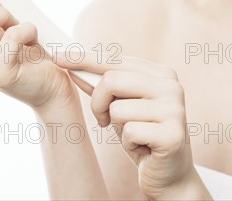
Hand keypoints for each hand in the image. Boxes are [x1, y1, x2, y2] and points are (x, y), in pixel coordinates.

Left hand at [55, 51, 206, 199]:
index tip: (57, 58)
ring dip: (116, 127)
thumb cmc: (141, 136)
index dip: (83, 59)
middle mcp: (171, 86)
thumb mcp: (119, 106)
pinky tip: (142, 148)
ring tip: (133, 136)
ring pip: (117, 109)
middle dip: (97, 103)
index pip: (115, 59)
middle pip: (111, 80)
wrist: (169, 174)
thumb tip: (68, 63)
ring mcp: (174, 109)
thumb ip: (100, 86)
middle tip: (103, 119)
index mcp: (161, 74)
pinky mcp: (173, 135)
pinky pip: (129, 132)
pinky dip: (128, 144)